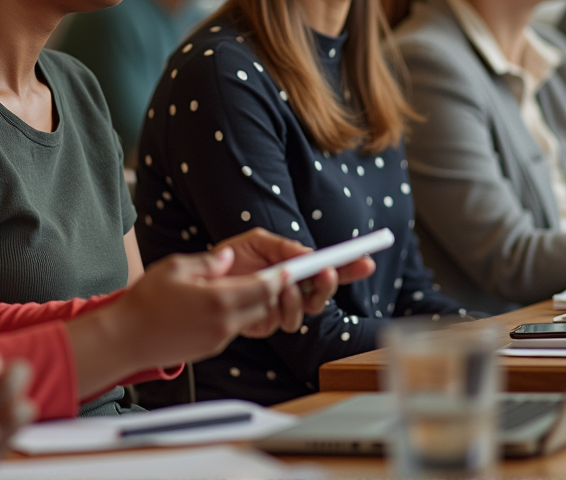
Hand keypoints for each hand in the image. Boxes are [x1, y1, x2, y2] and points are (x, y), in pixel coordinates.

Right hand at [106, 246, 287, 366]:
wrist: (126, 339)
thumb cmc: (146, 301)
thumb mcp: (175, 268)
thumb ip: (208, 261)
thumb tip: (228, 257)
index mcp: (218, 299)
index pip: (264, 289)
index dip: (279, 278)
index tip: (287, 268)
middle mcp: (224, 323)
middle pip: (263, 306)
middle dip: (268, 291)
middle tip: (267, 276)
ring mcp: (218, 339)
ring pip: (249, 319)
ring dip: (250, 304)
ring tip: (236, 288)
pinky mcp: (211, 349)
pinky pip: (233, 329)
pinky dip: (233, 316)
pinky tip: (215, 305)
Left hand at [214, 227, 376, 332]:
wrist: (199, 280)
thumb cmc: (229, 258)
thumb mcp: (257, 242)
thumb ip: (283, 247)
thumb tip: (308, 255)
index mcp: (294, 268)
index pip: (328, 268)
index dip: (349, 266)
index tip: (366, 259)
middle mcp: (292, 290)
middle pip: (324, 293)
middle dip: (329, 284)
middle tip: (326, 273)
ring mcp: (280, 309)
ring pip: (308, 311)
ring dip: (302, 297)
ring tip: (287, 284)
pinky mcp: (266, 324)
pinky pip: (286, 322)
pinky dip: (284, 308)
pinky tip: (273, 298)